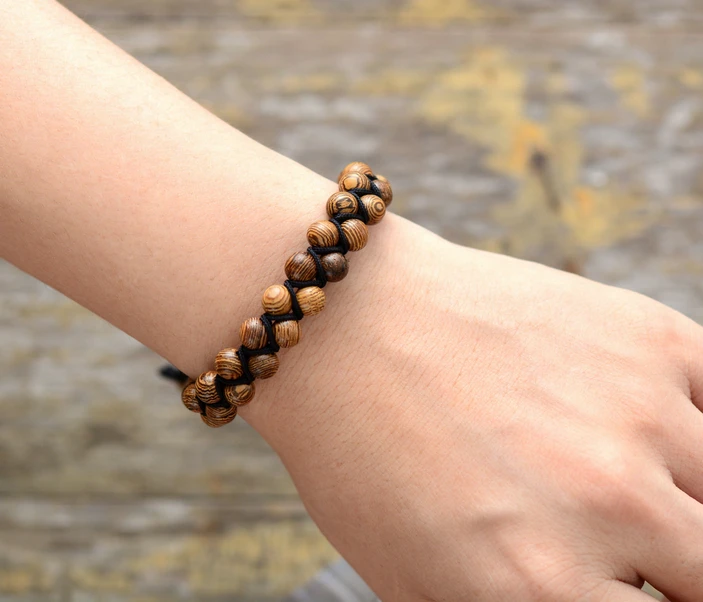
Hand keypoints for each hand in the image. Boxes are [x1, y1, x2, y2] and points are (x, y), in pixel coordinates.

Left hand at [243, 215, 702, 601]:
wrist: (348, 325)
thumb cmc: (363, 456)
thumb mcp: (416, 579)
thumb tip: (590, 599)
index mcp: (539, 589)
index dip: (629, 598)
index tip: (617, 581)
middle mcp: (606, 504)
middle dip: (669, 570)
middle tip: (622, 545)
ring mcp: (637, 411)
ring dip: (683, 506)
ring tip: (615, 481)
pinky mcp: (647, 338)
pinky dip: (696, 430)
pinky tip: (654, 431)